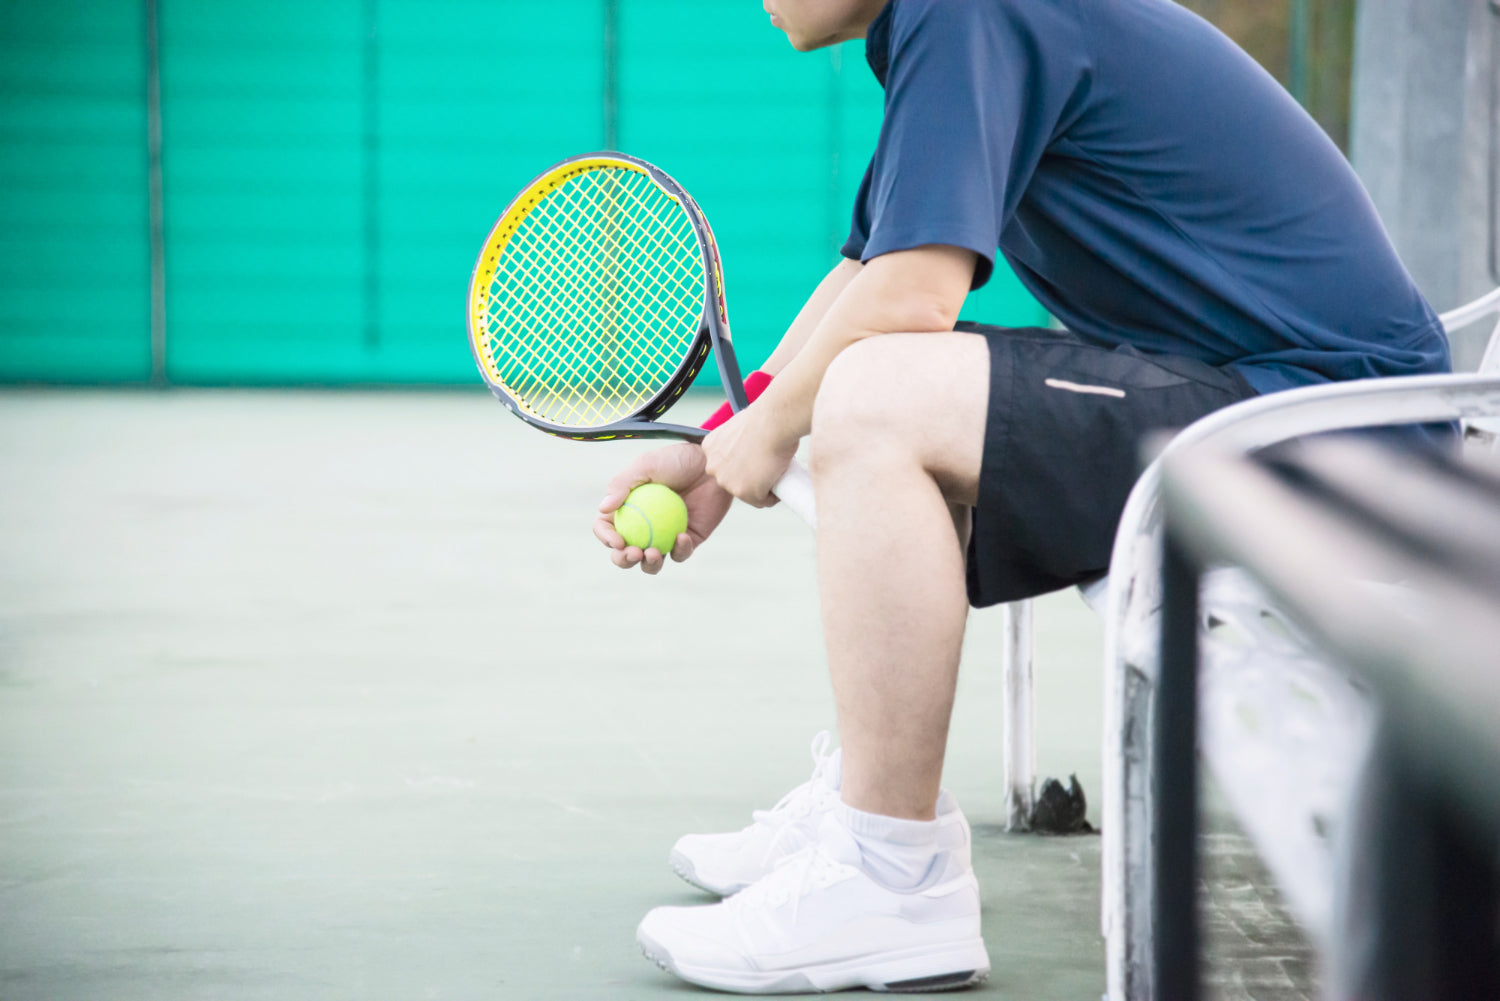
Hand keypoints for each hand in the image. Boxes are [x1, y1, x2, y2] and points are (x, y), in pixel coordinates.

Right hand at [593, 443, 733, 574]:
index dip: (606, 538)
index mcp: (626, 509)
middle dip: (623, 560)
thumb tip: (602, 508)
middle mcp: (642, 526)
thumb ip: (621, 485)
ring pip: (651, 562)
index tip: (618, 541)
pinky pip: (680, 553)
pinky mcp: (687, 540)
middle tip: (633, 553)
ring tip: (652, 553)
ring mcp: (664, 536)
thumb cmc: (676, 460)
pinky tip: (682, 537)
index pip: (606, 528)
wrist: (712, 463)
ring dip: (649, 565)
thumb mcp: (645, 465)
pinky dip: (680, 550)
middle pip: (624, 553)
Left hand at [701, 403, 799, 507]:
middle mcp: (713, 467)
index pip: (725, 465)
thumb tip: (751, 450)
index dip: (742, 464)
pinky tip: (779, 484)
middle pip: (734, 481)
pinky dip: (772, 496)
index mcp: (710, 448)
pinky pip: (761, 501)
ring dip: (761, 488)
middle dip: (749, 478)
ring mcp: (727, 482)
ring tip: (775, 474)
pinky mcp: (744, 492)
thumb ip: (738, 442)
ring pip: (747, 493)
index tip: (755, 460)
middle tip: (767, 468)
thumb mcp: (740, 428)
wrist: (773, 423)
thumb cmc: (764, 419)